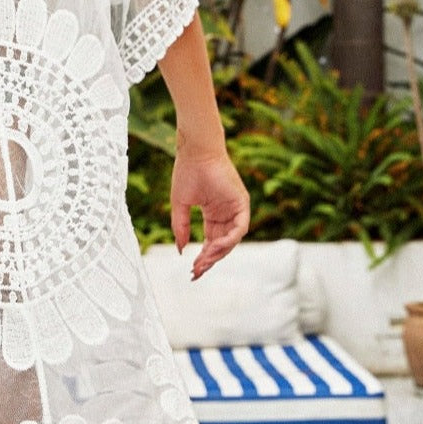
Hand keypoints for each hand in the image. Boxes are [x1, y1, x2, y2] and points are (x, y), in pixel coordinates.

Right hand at [169, 146, 249, 279]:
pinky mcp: (242, 203)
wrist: (195, 153)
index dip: (202, 256)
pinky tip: (214, 247)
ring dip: (218, 252)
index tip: (192, 269)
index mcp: (212, 213)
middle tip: (197, 270)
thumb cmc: (187, 172)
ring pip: (231, 239)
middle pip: (221, 244)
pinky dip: (229, 239)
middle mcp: (225, 213)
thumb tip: (180, 249)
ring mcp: (235, 208)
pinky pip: (240, 228)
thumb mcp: (180, 205)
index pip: (211, 241)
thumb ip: (180, 228)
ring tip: (203, 261)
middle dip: (209, 259)